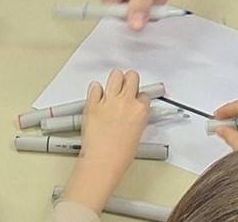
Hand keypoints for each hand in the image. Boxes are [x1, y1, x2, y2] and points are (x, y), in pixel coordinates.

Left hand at [63, 70, 152, 212]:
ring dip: (115, 80)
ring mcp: (109, 101)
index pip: (144, 94)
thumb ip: (136, 119)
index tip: (136, 100)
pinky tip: (98, 96)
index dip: (139, 97)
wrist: (102, 162)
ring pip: (115, 75)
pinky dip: (96, 90)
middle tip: (126, 87)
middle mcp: (126, 102)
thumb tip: (133, 115)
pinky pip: (95, 87)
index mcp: (140, 111)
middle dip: (130, 80)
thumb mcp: (137, 136)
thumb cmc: (119, 156)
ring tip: (113, 87)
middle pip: (132, 76)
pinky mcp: (93, 104)